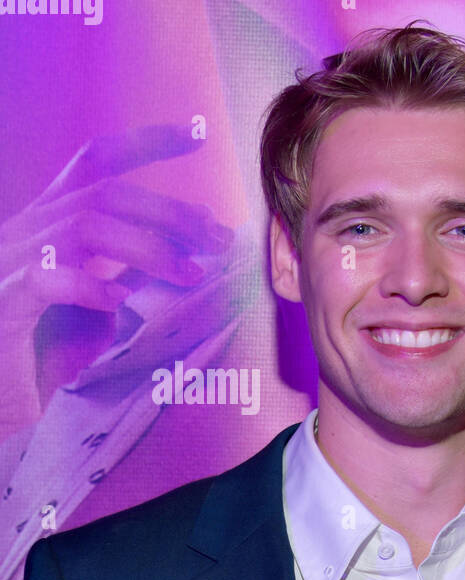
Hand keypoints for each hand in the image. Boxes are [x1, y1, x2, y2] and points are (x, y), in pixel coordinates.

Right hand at [0, 123, 232, 435]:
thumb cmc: (39, 336)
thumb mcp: (92, 292)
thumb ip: (127, 268)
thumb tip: (186, 254)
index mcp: (51, 219)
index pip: (97, 162)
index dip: (146, 142)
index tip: (198, 133)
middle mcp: (30, 228)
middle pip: (105, 194)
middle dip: (170, 213)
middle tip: (219, 240)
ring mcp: (12, 258)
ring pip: (86, 227)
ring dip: (148, 249)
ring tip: (191, 274)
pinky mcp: (5, 298)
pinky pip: (46, 279)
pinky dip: (86, 286)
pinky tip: (118, 302)